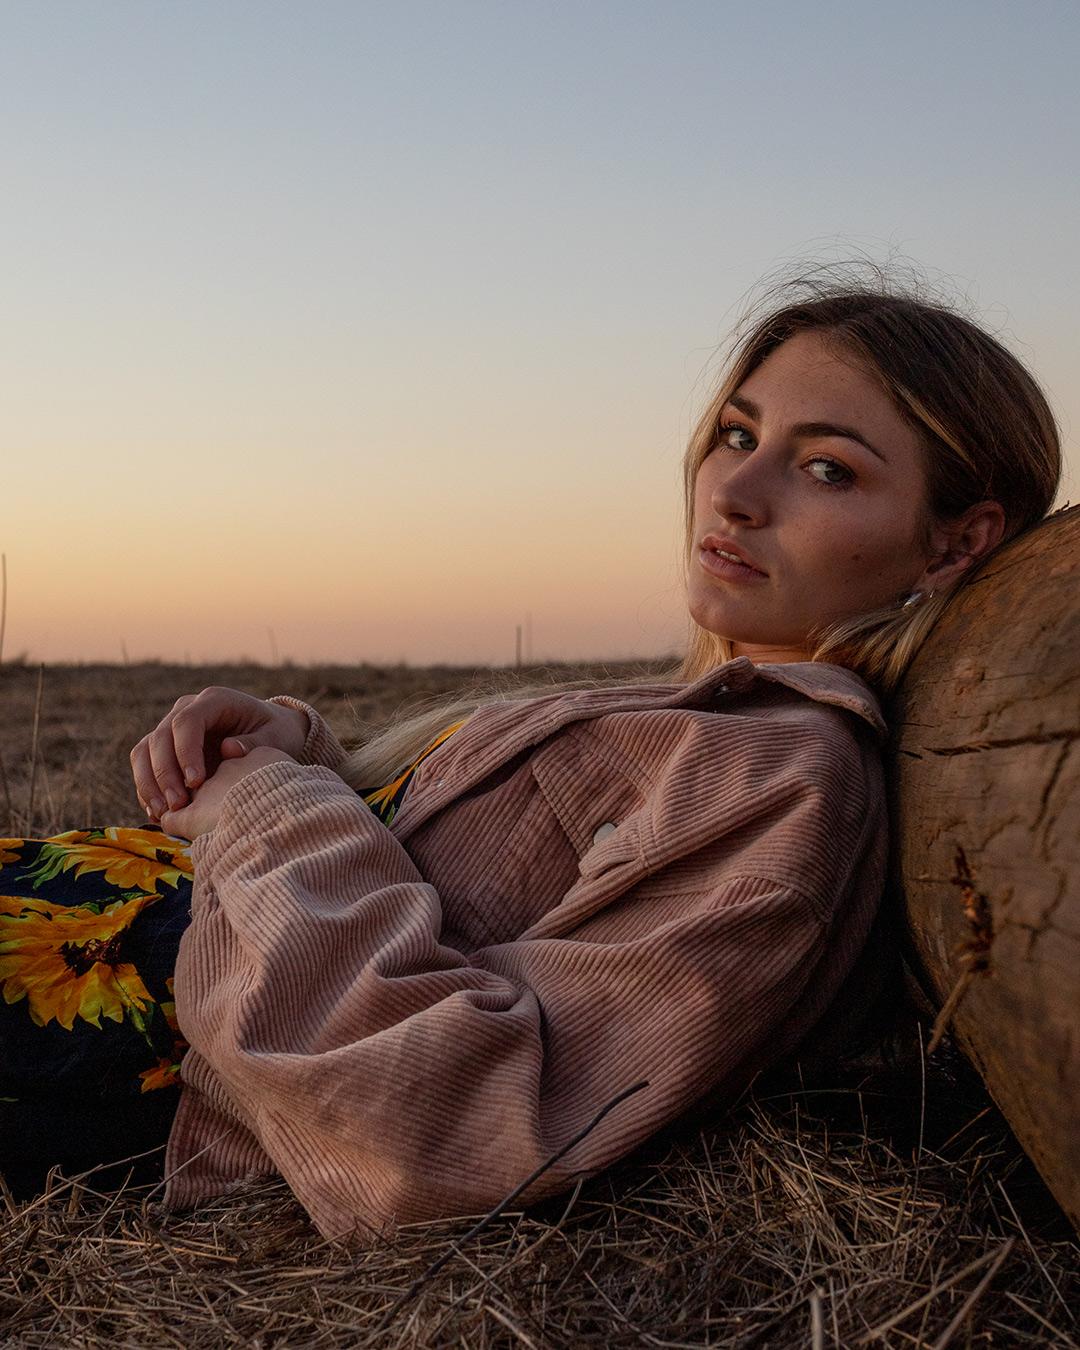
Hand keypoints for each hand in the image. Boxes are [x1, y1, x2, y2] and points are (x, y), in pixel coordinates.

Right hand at [130, 687, 309, 822]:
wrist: (270, 733)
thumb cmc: (277, 733)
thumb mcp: (278, 737)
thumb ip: (256, 743)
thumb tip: (228, 749)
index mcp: (215, 700)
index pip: (187, 722)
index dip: (186, 752)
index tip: (196, 783)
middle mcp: (188, 709)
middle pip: (160, 738)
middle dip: (165, 774)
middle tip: (178, 806)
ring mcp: (173, 728)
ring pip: (144, 751)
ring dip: (149, 783)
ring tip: (163, 814)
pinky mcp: (166, 748)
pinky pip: (145, 766)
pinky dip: (147, 789)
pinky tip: (158, 813)